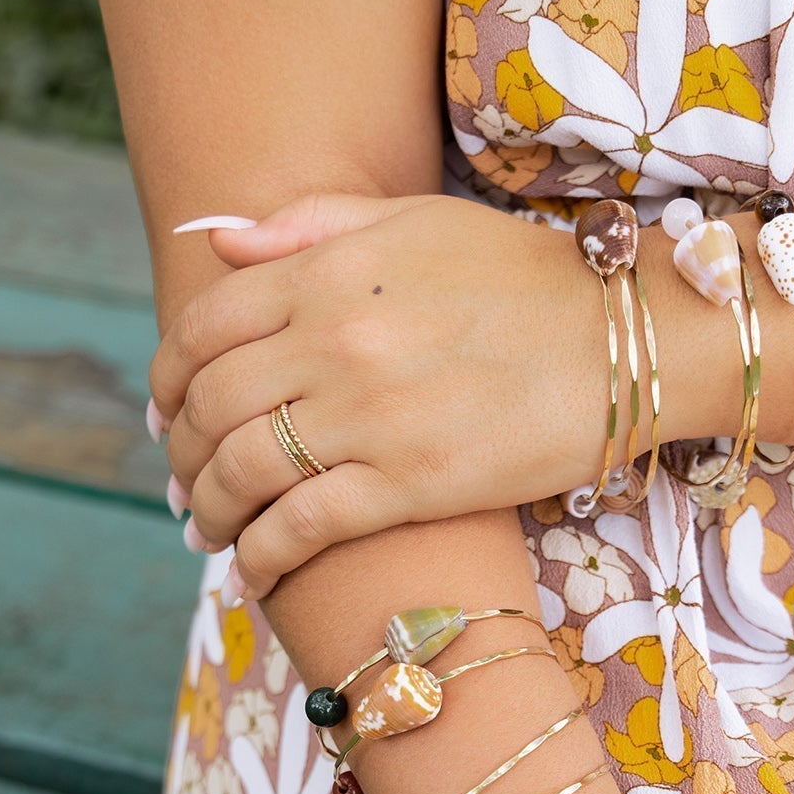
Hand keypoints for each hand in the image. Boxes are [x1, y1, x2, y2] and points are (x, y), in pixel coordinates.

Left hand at [148, 194, 650, 600]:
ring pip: (242, 471)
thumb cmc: (526, 278)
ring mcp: (368, 415)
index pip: (202, 328)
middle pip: (209, 406)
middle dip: (182, 454)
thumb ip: (311, 228)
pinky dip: (262, 556)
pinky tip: (254, 572)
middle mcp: (333, 341)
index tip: (169, 413)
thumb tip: (219, 243)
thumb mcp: (416, 221)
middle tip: (187, 483)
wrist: (624, 340)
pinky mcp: (409, 484)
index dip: (169, 380)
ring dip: (210, 512)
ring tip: (210, 533)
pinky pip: (302, 527)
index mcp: (327, 274)